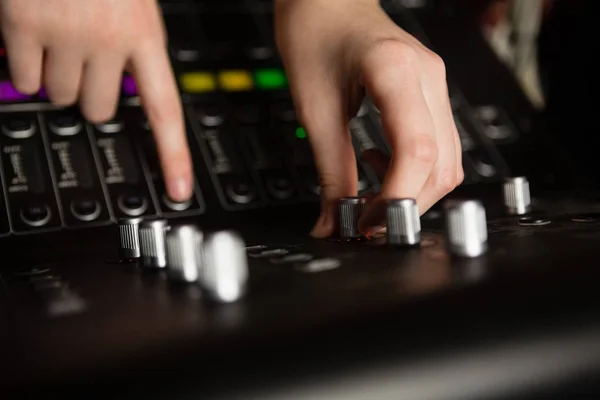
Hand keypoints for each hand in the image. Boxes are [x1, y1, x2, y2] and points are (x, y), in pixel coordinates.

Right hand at [0, 0, 192, 201]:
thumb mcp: (134, 5)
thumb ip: (132, 46)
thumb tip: (113, 92)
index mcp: (146, 35)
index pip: (165, 109)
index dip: (173, 156)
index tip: (177, 191)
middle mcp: (110, 41)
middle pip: (101, 111)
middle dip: (91, 95)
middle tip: (85, 65)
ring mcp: (66, 35)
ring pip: (62, 97)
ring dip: (58, 78)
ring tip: (60, 40)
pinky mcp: (25, 25)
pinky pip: (23, 76)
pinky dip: (23, 64)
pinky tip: (31, 36)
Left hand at [275, 0, 462, 236]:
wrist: (327, 2)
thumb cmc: (315, 34)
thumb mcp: (315, 108)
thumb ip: (329, 171)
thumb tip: (332, 221)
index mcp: (396, 70)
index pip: (416, 150)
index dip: (396, 197)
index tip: (367, 222)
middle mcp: (428, 77)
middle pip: (441, 164)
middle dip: (406, 204)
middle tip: (366, 221)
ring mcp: (436, 84)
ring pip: (447, 161)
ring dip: (412, 192)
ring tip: (369, 195)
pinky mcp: (431, 94)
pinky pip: (438, 146)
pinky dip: (413, 172)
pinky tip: (379, 166)